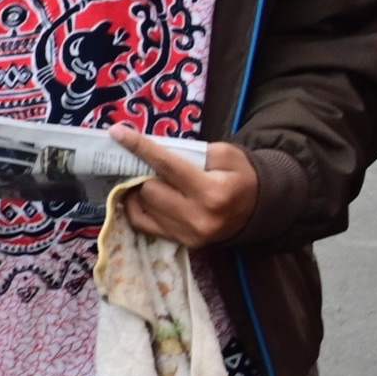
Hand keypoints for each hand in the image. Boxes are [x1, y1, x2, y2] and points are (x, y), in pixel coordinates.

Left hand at [114, 132, 261, 247]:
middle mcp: (198, 217)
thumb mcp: (226, 154)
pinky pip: (143, 224)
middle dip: (146, 173)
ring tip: (152, 181)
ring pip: (143, 207)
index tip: (117, 133)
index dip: (140, 147)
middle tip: (151, 165)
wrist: (258, 209)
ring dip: (142, 190)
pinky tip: (144, 196)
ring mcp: (188, 234)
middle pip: (150, 189)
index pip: (167, 166)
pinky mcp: (181, 243)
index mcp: (212, 191)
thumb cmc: (241, 176)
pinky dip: (138, 207)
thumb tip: (153, 150)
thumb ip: (191, 152)